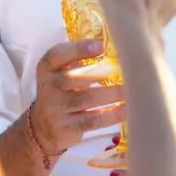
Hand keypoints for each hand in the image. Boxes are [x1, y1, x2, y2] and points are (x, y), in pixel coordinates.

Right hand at [25, 40, 123, 160]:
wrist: (42, 128)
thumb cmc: (62, 93)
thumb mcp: (61, 74)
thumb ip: (80, 61)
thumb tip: (120, 50)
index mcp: (47, 68)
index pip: (56, 55)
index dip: (78, 49)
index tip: (100, 47)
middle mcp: (48, 87)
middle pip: (73, 78)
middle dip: (100, 73)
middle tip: (125, 70)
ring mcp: (55, 109)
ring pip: (86, 99)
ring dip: (112, 93)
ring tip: (133, 89)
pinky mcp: (66, 128)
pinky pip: (93, 120)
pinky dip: (112, 115)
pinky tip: (127, 109)